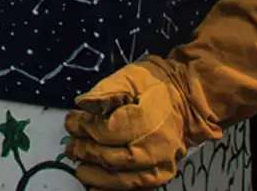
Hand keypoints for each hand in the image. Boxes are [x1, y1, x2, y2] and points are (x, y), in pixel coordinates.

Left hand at [65, 58, 201, 188]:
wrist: (186, 100)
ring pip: (121, 179)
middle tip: (70, 145)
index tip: (70, 122)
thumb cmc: (154, 86)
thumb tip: (81, 104)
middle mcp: (155, 147)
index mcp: (147, 120)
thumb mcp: (129, 77)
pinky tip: (94, 187)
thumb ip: (105, 91)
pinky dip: (111, 189)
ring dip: (95, 175)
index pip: (106, 132)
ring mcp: (160, 165)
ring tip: (79, 166)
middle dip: (85, 151)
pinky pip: (134, 189)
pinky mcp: (160, 175)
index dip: (84, 128)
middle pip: (111, 158)